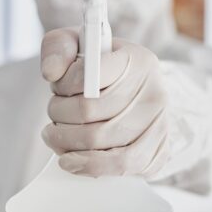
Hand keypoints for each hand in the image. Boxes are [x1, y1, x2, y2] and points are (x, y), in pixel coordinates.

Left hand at [39, 27, 169, 177]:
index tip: (59, 86)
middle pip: (88, 110)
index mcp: (137, 61)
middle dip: (59, 114)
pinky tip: (72, 160)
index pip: (89, 74)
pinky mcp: (159, 153)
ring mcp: (160, 125)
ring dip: (66, 141)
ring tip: (56, 136)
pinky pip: (120, 166)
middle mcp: (154, 92)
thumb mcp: (79, 45)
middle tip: (54, 113)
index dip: (63, 84)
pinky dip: (88, 166)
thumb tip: (51, 71)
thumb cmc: (104, 72)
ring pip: (100, 141)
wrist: (136, 96)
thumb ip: (58, 47)